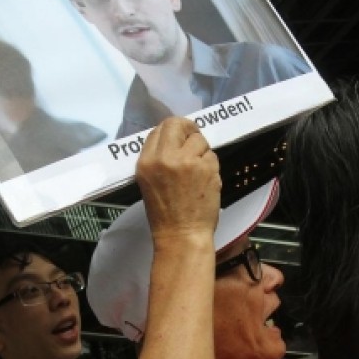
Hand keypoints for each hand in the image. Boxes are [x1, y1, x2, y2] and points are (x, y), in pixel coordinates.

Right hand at [136, 117, 220, 247]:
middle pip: (178, 124)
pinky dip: (210, 165)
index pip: (159, 129)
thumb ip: (158, 158)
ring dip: (201, 151)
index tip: (179, 139)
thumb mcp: (149, 181)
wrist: (181, 235)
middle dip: (188, 129)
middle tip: (193, 141)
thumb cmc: (165, 213)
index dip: (172, 131)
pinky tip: (205, 180)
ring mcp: (187, 161)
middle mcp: (165, 157)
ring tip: (198, 170)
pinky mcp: (206, 168)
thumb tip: (175, 139)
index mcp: (146, 161)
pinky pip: (212, 155)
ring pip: (199, 139)